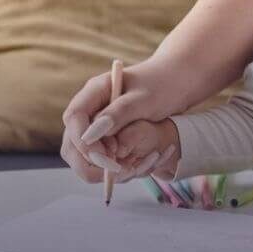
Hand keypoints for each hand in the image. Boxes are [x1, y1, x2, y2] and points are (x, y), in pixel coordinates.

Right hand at [60, 62, 177, 182]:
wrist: (179, 82)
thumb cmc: (164, 86)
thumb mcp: (144, 99)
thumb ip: (118, 114)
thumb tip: (89, 135)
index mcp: (95, 91)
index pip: (74, 118)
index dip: (83, 141)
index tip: (104, 156)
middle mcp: (92, 108)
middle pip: (73, 140)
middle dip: (89, 159)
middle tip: (116, 168)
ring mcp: (98, 123)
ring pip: (83, 153)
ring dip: (99, 167)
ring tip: (128, 168)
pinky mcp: (108, 136)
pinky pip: (100, 157)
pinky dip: (111, 166)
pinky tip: (132, 165)